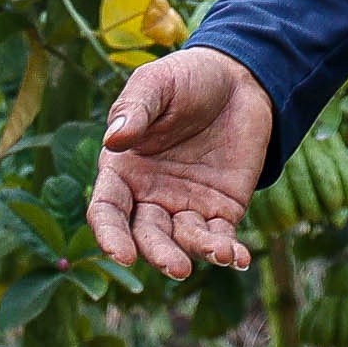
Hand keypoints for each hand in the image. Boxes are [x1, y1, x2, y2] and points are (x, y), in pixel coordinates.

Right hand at [87, 46, 273, 277]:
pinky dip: (228, 252)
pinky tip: (237, 257)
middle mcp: (149, 195)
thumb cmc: (186, 78)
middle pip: (145, 235)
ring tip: (220, 253)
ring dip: (197, 252)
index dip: (110, 235)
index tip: (121, 255)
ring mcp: (186, 205)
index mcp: (123, 169)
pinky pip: (220, 238)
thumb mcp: (156, 83)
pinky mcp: (222, 209)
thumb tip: (113, 139)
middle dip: (158, 254)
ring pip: (183, 241)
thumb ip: (134, 110)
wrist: (239, 79)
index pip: (108, 210)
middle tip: (176, 267)